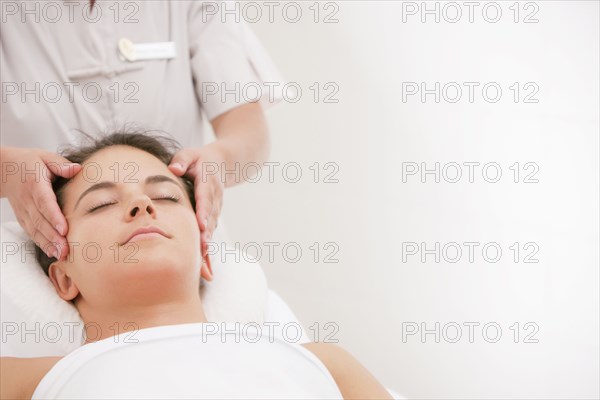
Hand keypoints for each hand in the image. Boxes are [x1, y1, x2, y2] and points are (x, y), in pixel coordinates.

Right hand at [1, 146, 81, 259]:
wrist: (4, 169)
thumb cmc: (30, 163)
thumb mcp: (45, 157)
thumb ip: (61, 165)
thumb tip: (78, 169)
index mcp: (35, 185)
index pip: (45, 203)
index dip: (54, 217)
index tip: (64, 229)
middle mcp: (28, 200)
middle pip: (41, 221)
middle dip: (54, 237)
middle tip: (67, 249)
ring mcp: (24, 211)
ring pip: (36, 230)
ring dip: (49, 244)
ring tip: (62, 255)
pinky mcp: (23, 218)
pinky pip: (32, 232)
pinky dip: (42, 243)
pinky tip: (52, 253)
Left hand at [168, 146, 224, 265]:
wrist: (223, 163)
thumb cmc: (200, 159)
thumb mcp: (190, 154)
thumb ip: (182, 160)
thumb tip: (174, 169)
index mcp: (208, 181)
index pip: (205, 198)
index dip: (204, 212)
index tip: (201, 226)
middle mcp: (215, 197)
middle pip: (211, 218)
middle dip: (207, 235)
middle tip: (202, 251)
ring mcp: (216, 207)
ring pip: (212, 228)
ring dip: (208, 245)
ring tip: (204, 265)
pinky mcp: (214, 215)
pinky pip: (211, 233)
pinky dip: (208, 248)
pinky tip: (205, 267)